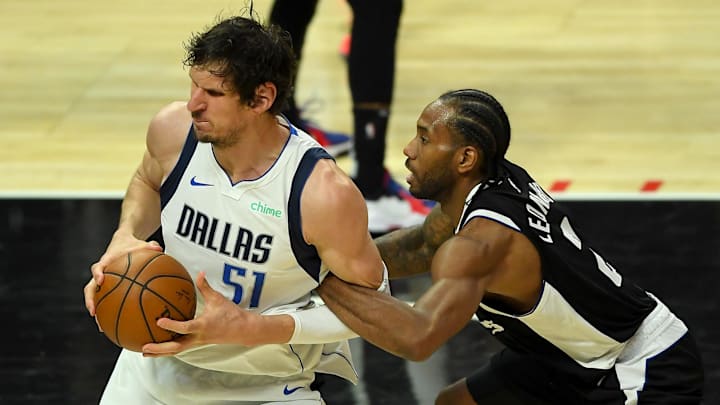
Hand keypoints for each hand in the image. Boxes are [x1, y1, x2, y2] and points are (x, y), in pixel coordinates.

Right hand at [83, 230, 162, 318]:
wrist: (122, 242)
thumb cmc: (131, 245)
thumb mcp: (141, 244)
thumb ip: (149, 247)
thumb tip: (159, 249)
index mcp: (106, 261)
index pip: (98, 268)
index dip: (97, 274)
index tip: (100, 281)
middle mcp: (101, 273)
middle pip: (90, 288)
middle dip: (90, 300)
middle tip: (93, 312)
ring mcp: (102, 281)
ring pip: (94, 298)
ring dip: (97, 311)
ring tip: (101, 326)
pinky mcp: (106, 287)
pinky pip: (105, 300)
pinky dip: (109, 311)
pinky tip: (117, 324)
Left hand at [141, 272, 261, 356]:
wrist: (243, 330)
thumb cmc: (231, 314)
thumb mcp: (218, 299)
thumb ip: (205, 287)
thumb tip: (199, 273)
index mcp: (203, 326)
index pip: (185, 327)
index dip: (172, 325)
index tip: (159, 321)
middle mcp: (198, 337)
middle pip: (176, 347)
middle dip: (159, 348)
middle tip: (144, 347)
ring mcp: (198, 342)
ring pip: (177, 350)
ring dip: (161, 352)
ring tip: (145, 352)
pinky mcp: (198, 343)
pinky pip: (180, 348)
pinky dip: (168, 349)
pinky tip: (159, 347)